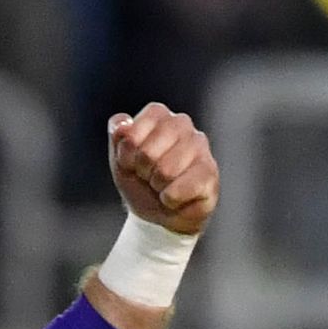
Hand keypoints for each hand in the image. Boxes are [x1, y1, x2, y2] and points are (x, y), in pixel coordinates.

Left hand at [108, 102, 215, 235]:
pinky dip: (170, 200)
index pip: (131, 134)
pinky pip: (180, 189)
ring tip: (163, 185)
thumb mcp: (119, 159)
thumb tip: (123, 126)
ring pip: (165, 171)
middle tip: (149, 176)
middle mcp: (181, 123)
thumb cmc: (140, 181)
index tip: (131, 163)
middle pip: (147, 153)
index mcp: (157, 114)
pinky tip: (176, 196)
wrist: (158, 214)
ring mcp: (199, 145)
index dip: (125, 156)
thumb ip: (117, 136)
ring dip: (157, 187)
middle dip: (142, 172)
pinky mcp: (210, 170)